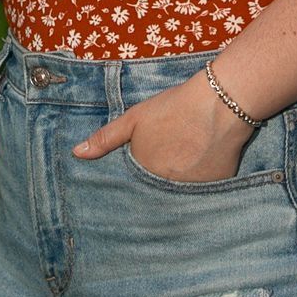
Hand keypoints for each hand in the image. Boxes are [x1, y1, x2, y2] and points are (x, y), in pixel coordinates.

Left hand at [71, 73, 256, 182]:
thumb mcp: (134, 119)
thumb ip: (105, 139)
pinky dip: (200, 182)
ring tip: (186, 160)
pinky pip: (202, 192)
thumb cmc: (173, 108)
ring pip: (179, 193)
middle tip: (169, 159)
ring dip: (178, 183)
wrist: (219, 103)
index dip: (139, 176)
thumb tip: (76, 154)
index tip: (146, 164)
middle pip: (157, 192)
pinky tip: (203, 163)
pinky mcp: (216, 189)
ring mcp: (192, 192)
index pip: (134, 187)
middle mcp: (166, 189)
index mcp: (144, 174)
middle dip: (157, 181)